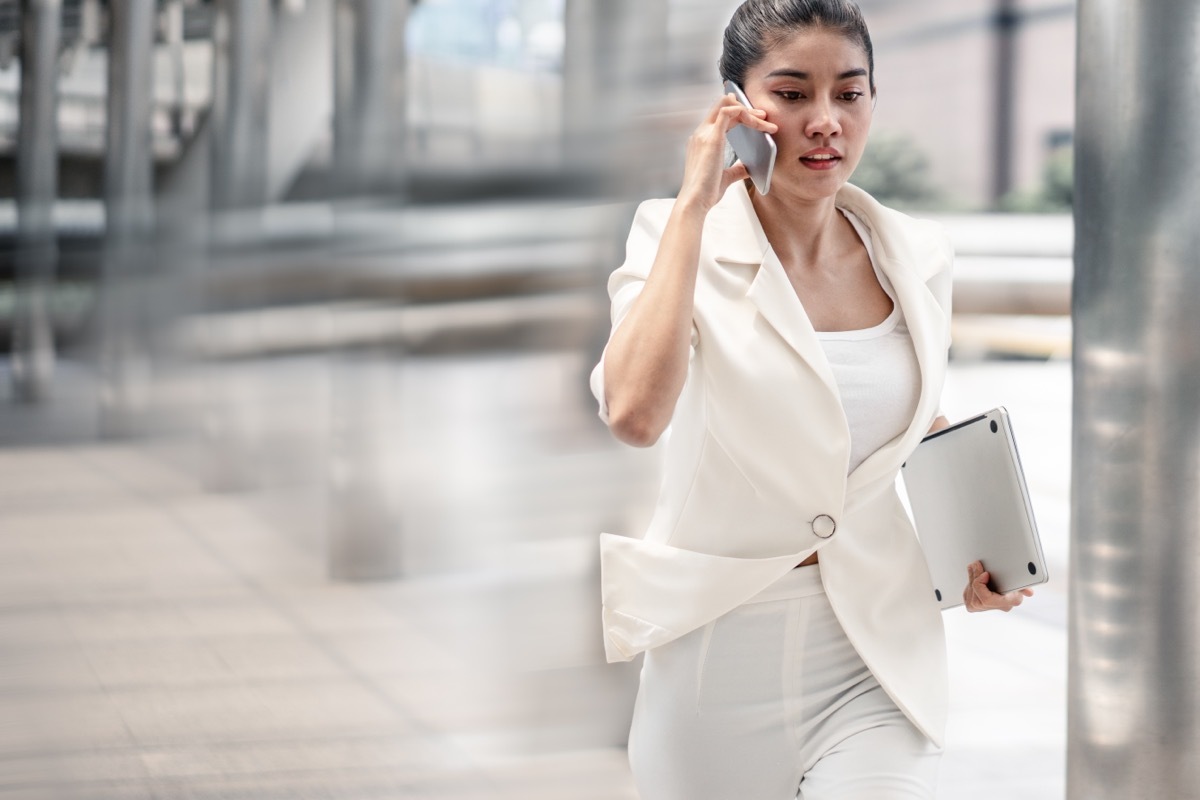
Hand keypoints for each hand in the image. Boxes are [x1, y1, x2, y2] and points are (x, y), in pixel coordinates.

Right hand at [677, 93, 778, 211]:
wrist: (695, 201)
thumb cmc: (705, 193)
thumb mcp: (725, 177)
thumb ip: (736, 170)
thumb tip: (748, 168)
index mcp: (701, 140)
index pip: (718, 115)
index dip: (736, 111)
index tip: (753, 116)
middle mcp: (701, 133)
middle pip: (722, 106)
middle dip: (745, 107)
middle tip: (763, 116)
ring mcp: (704, 134)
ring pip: (727, 105)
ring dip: (748, 111)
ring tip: (765, 121)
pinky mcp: (712, 138)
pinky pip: (728, 112)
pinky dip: (745, 113)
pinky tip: (757, 123)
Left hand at [962, 560, 1032, 612]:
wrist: (1010, 587)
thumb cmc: (1016, 583)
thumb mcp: (1020, 581)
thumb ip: (1024, 586)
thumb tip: (1029, 593)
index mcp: (1008, 602)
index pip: (987, 599)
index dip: (981, 585)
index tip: (985, 574)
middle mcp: (997, 607)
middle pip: (976, 596)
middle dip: (975, 578)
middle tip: (976, 565)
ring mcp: (984, 608)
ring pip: (970, 597)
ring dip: (971, 580)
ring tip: (974, 567)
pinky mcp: (975, 607)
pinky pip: (967, 597)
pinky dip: (968, 585)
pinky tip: (973, 576)